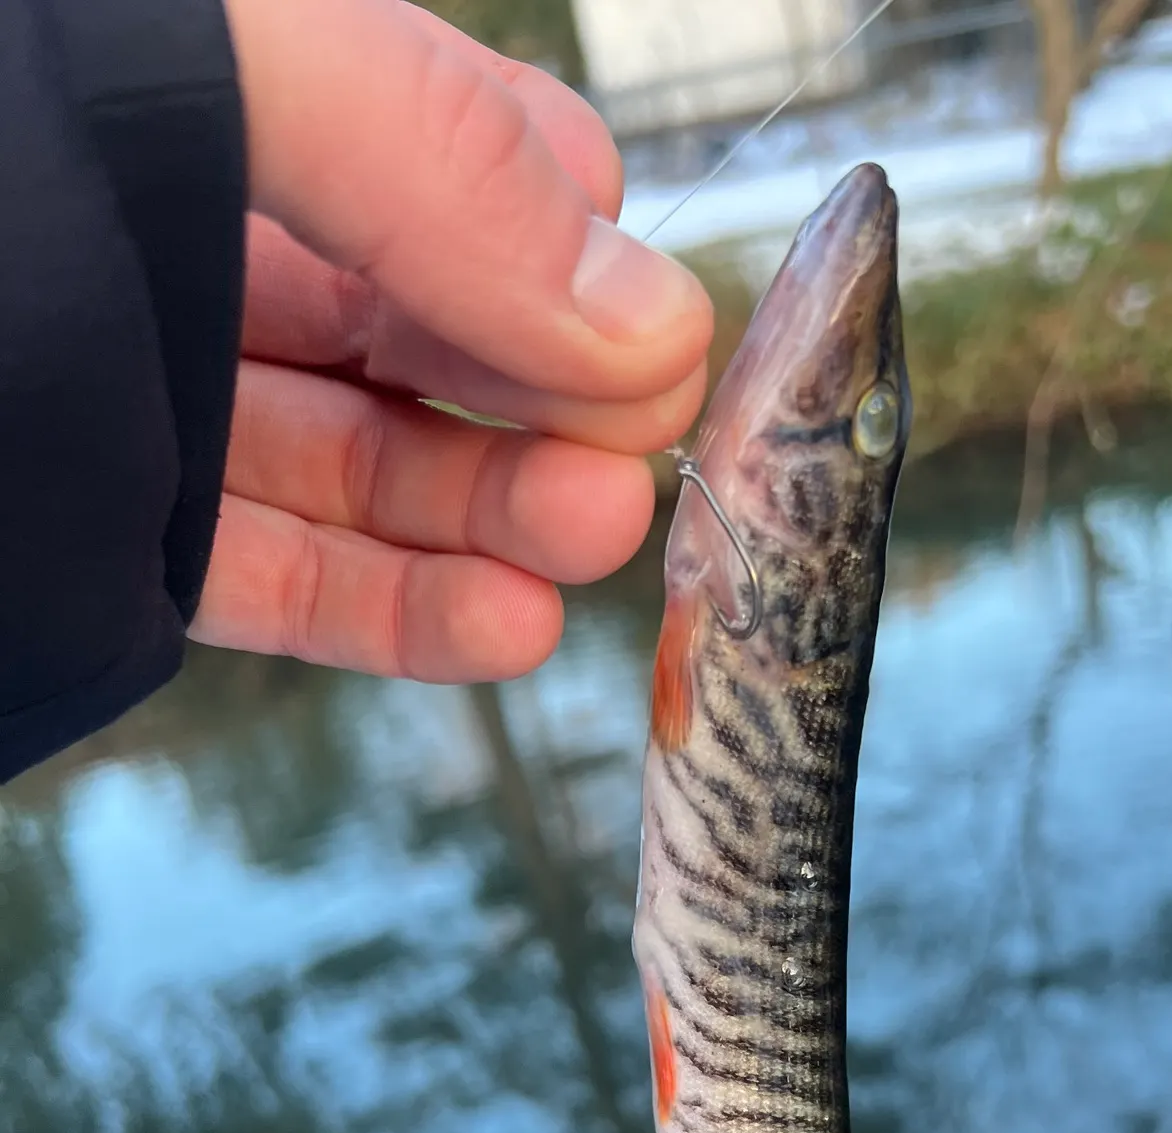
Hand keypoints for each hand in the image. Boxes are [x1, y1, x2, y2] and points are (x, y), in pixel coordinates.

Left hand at [192, 0, 713, 680]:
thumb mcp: (220, 65)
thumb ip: (442, 165)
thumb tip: (651, 324)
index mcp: (251, 101)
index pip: (464, 170)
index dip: (573, 257)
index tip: (641, 344)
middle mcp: (206, 245)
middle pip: (434, 341)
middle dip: (555, 407)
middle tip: (631, 467)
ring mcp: (160, 403)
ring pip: (371, 475)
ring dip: (504, 524)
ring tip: (590, 543)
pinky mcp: (119, 540)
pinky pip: (280, 583)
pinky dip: (403, 618)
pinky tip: (507, 627)